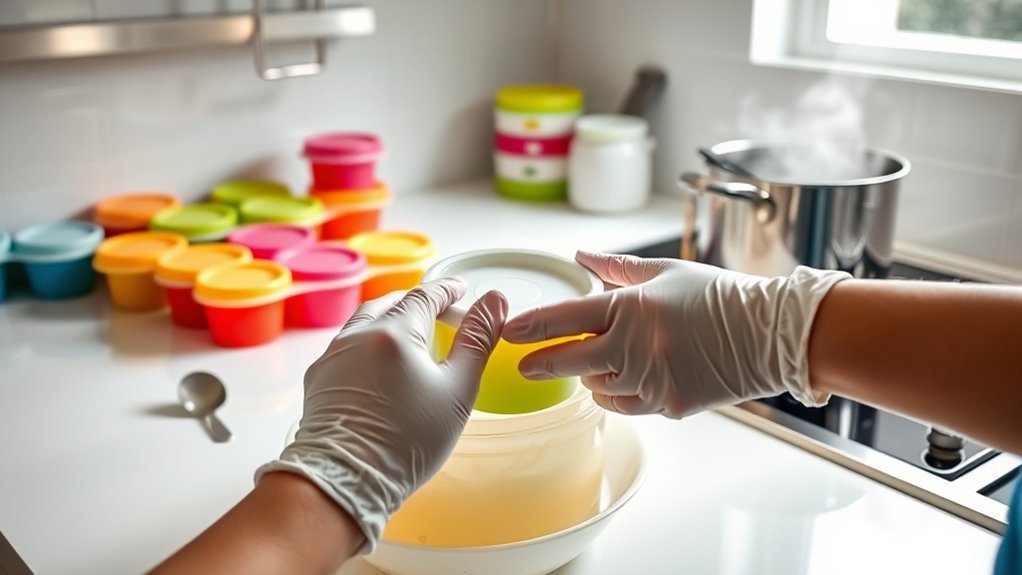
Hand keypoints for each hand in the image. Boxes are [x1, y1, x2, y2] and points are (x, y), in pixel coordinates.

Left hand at [256, 278, 507, 552]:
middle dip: (417, 303)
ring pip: (365, 323)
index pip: (425, 295)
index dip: (447, 290)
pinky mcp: (319, 380)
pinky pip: (347, 346)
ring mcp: (332, 357)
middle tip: (439, 312)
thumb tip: (494, 301)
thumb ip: (477, 340)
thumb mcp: (457, 390)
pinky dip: (369, 343)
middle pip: (391, 304)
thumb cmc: (405, 441)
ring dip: (390, 321)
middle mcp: (357, 335)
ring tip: (411, 336)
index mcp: (394, 332)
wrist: (345, 482)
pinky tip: (381, 365)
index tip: (460, 289)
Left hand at [503, 252, 848, 417]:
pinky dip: (616, 394)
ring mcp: (652, 379)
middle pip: (569, 361)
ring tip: (595, 364)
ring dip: (588, 376)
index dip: (531, 327)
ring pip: (597, 386)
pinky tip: (620, 380)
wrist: (771, 334)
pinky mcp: (669, 405)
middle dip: (541, 363)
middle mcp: (636, 345)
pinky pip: (625, 405)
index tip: (509, 331)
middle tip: (525, 365)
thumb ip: (617, 267)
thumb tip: (580, 256)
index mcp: (632, 306)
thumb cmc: (720, 296)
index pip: (565, 318)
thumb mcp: (667, 271)